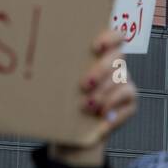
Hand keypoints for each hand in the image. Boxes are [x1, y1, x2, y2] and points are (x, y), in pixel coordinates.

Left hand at [48, 29, 136, 167]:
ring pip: (121, 79)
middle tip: (84, 84)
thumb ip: (58, 68)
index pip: (115, 37)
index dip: (109, 38)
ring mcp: (124, 83)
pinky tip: (101, 114)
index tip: (95, 47)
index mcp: (101, 54)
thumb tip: (37, 59)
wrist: (69, 130)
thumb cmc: (62, 100)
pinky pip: (127, 99)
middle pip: (118, 57)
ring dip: (103, 92)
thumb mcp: (58, 82)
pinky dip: (114, 106)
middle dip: (101, 70)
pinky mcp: (130, 102)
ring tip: (86, 105)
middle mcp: (116, 66)